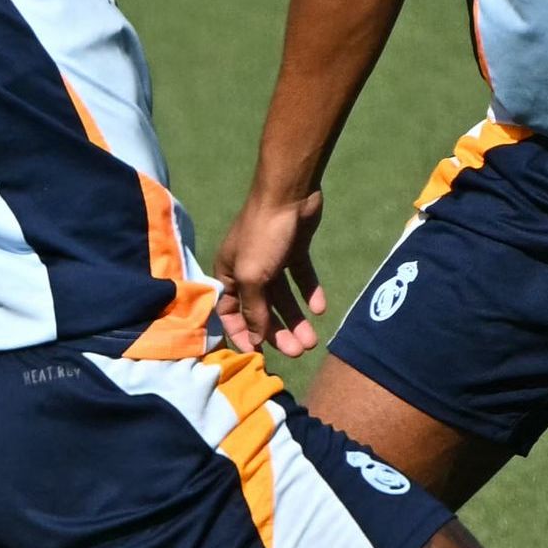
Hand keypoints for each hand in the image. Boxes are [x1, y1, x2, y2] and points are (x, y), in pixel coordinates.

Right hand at [214, 186, 329, 354]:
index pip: (229, 313)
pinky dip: (309, 293)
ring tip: (312, 340)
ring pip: (283, 297)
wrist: (289, 193)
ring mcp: (271, 259)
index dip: (243, 334)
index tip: (260, 354)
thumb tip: (255, 338)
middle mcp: (247, 269)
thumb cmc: (263, 235)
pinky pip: (300, 278)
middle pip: (261, 309)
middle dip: (278, 332)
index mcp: (228, 275)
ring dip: (296, 319)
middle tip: (298, 351)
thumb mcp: (253, 277)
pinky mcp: (293, 251)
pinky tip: (319, 309)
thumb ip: (254, 310)